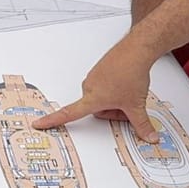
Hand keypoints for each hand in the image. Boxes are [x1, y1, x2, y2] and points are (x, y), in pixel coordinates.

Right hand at [32, 36, 158, 140]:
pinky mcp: (101, 69)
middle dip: (112, 110)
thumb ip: (142, 125)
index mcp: (93, 98)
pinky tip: (126, 81)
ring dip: (114, 99)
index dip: (52, 120)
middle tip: (126, 104)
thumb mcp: (137, 105)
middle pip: (97, 109)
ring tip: (128, 89)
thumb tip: (150, 138)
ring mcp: (95, 77)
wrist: (136, 50)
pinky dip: (116, 87)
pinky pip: (105, 86)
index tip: (38, 124)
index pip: (68, 113)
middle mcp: (90, 87)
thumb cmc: (131, 73)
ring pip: (102, 97)